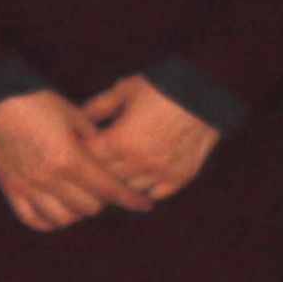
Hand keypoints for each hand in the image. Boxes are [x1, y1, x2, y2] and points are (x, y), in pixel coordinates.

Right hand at [0, 89, 129, 232]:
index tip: (143, 205)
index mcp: (69, 158)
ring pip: (64, 219)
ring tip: (79, 198)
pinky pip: (34, 220)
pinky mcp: (11, 189)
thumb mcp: (76, 117)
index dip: (130, 199)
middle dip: (103, 200)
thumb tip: (114, 163)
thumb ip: (96, 143)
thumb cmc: (40, 103)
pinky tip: (58, 209)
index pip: (108, 190)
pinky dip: (49, 220)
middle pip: (90, 208)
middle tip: (103, 189)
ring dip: (77, 212)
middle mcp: (48, 177)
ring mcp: (28, 185)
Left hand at [77, 74, 223, 210]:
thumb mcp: (124, 90)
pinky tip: (140, 178)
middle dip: (96, 171)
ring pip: (128, 189)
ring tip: (115, 172)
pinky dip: (146, 188)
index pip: (86, 160)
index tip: (76, 149)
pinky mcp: (180, 177)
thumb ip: (98, 106)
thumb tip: (79, 118)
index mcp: (118, 141)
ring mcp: (160, 172)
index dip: (79, 154)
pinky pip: (156, 193)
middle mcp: (137, 162)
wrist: (206, 96)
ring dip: (120, 181)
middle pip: (104, 178)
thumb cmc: (162, 88)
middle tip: (92, 164)